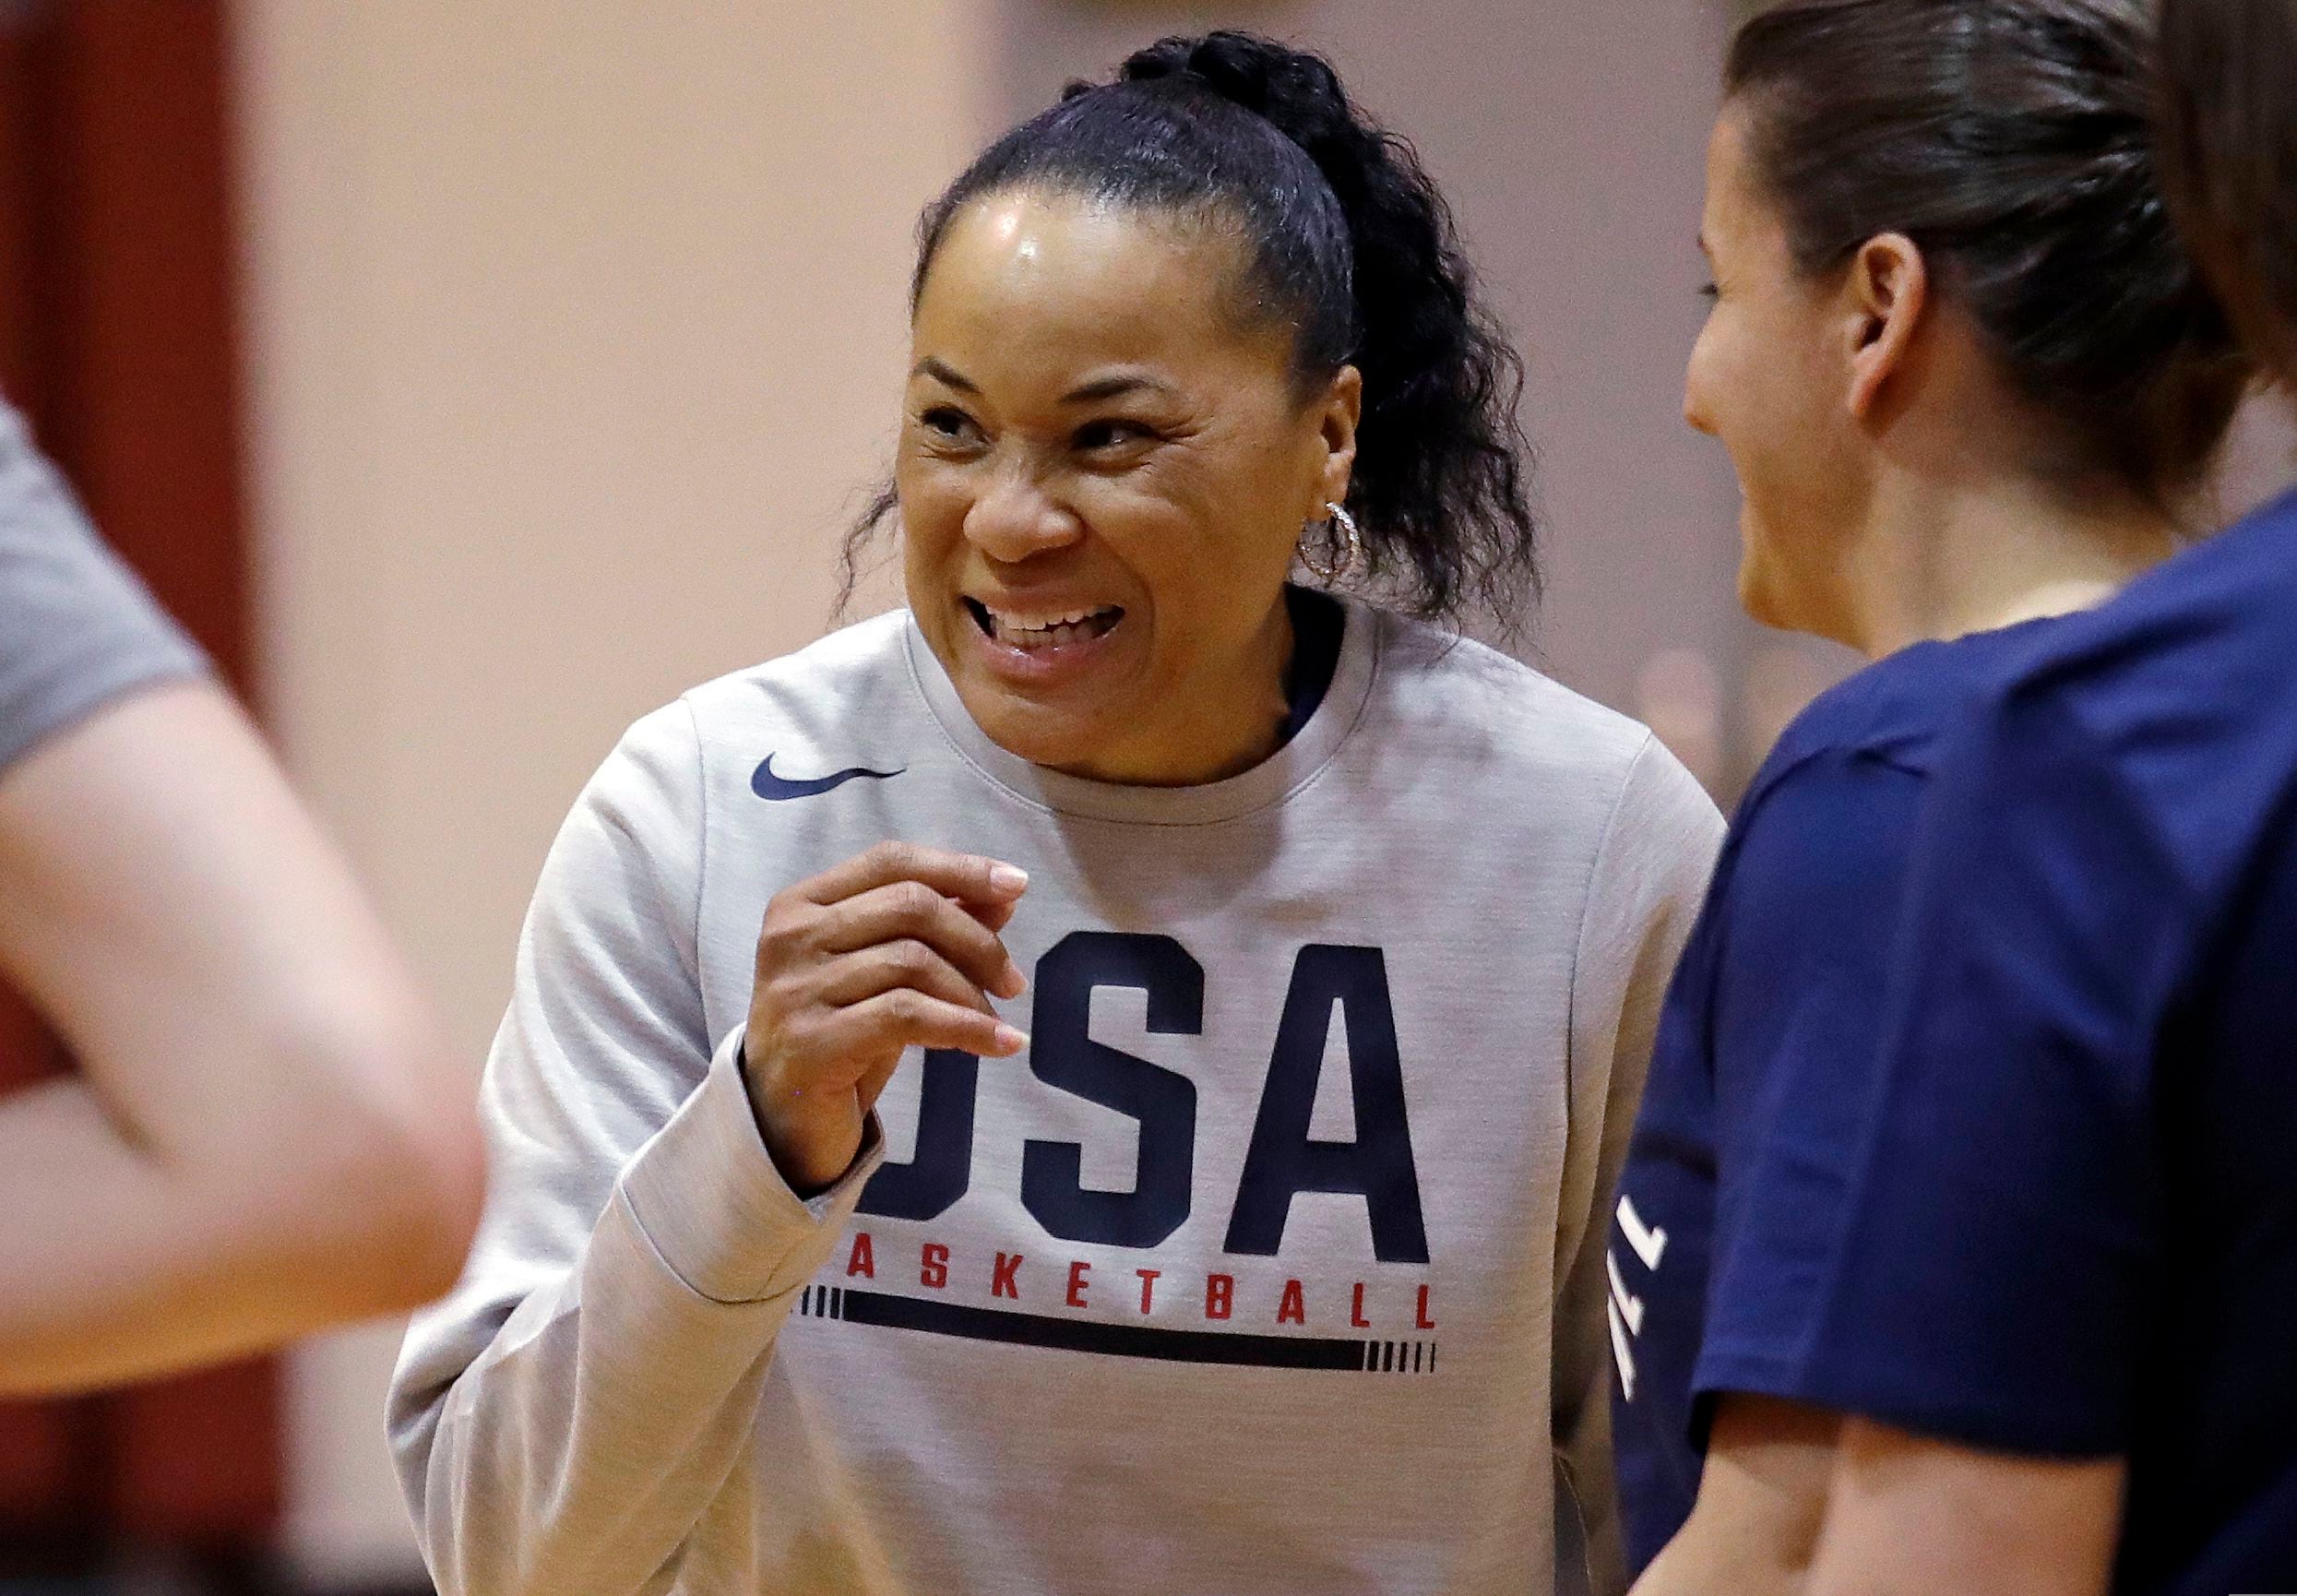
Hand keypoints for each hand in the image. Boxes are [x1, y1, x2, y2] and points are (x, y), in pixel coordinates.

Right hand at [742, 841, 1028, 1192]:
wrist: (782, 1119)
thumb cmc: (840, 1033)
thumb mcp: (886, 972)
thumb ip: (934, 925)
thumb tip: (1005, 893)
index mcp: (802, 903)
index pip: (892, 861)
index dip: (961, 868)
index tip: (1017, 884)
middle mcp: (791, 936)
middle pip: (910, 905)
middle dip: (977, 941)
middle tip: (1012, 982)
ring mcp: (796, 989)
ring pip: (913, 961)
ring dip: (971, 993)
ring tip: (996, 1022)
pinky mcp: (812, 1041)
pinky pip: (908, 1017)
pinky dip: (966, 1028)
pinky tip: (999, 1044)